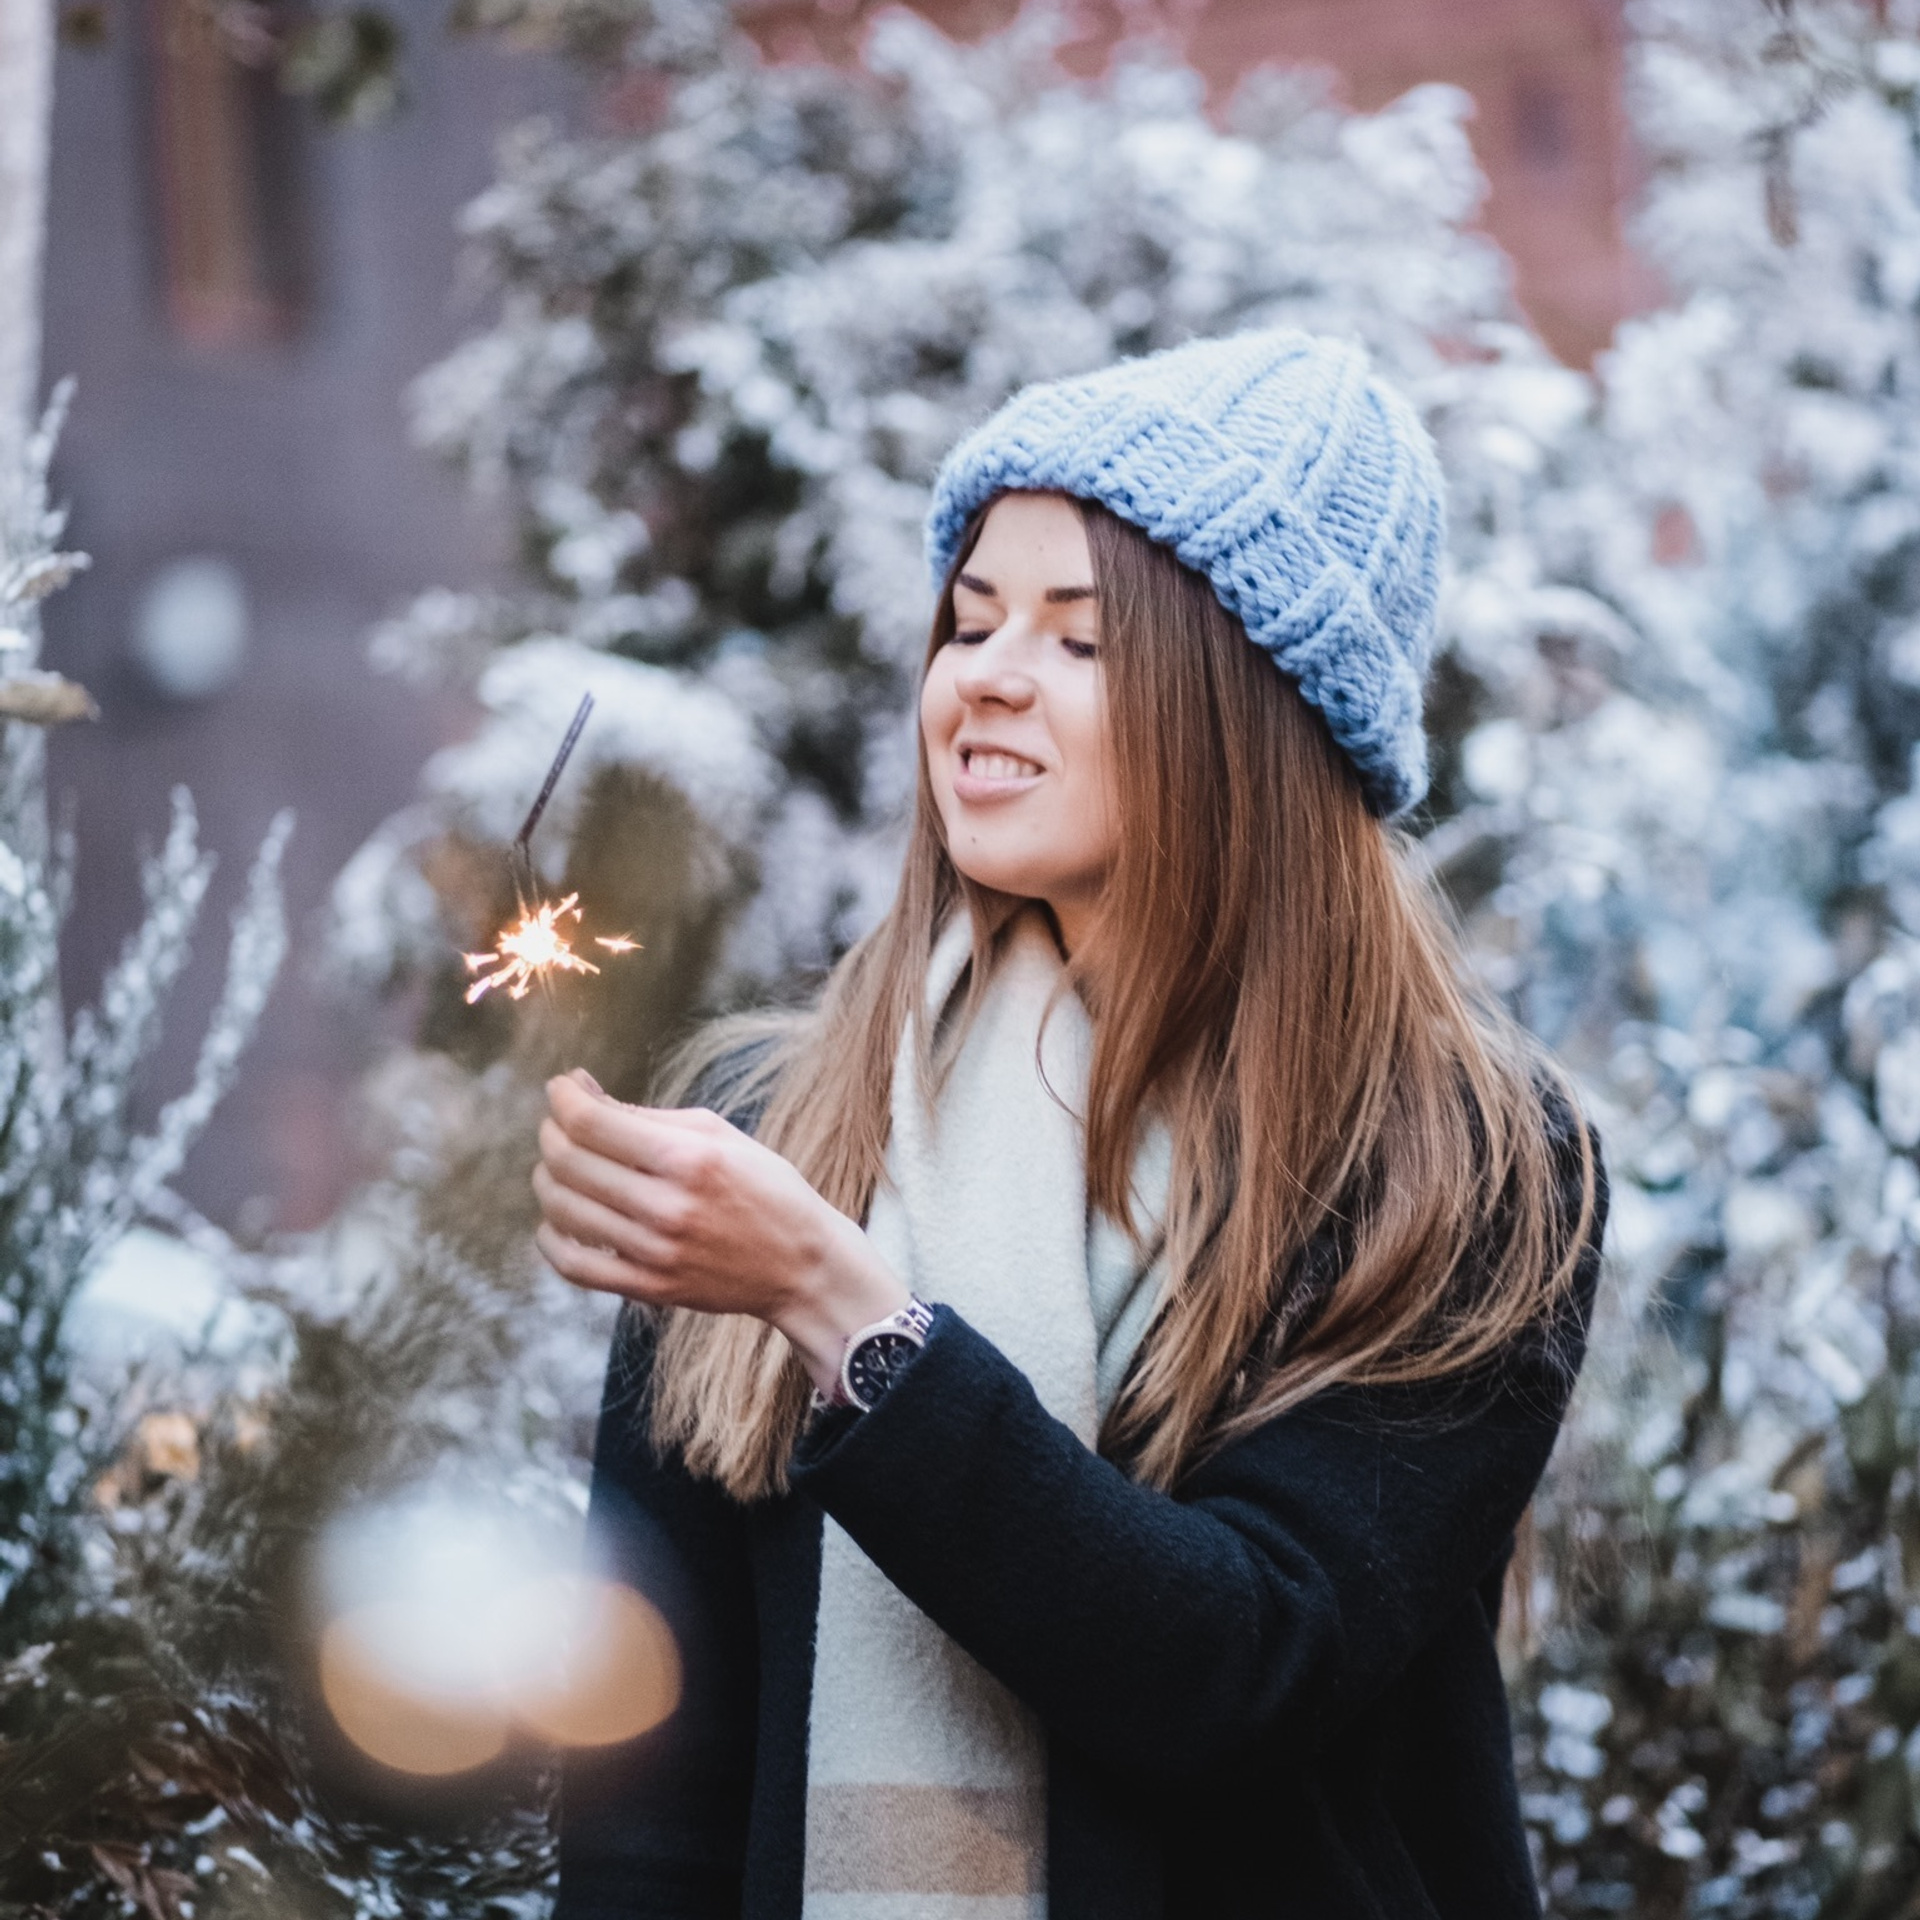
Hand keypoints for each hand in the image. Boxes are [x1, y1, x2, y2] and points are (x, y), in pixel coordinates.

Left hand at [533, 1070, 909, 1395]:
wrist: (802, 1265)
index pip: (590, 1122)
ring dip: (547, 1178)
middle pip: (569, 1162)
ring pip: (563, 1210)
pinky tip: (557, 1220)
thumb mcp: (719, 1135)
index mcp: (689, 1158)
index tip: (560, 1087)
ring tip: (559, 1166)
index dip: (562, 1098)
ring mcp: (656, 1252)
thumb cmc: (765, 1188)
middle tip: (559, 1123)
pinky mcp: (650, 1287)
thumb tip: (582, 1092)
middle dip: (552, 1131)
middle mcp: (668, 1206)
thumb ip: (648, 1116)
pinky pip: (573, 1266)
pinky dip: (550, 1239)